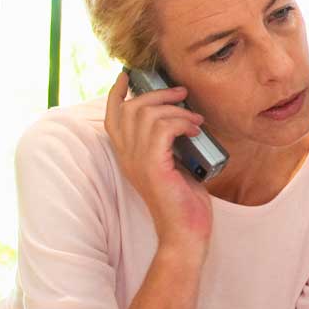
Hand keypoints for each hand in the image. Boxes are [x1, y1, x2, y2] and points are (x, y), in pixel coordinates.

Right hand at [104, 71, 211, 252]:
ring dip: (176, 110)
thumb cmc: (184, 203)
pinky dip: (182, 122)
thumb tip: (183, 118)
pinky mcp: (154, 167)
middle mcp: (127, 157)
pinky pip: (163, 129)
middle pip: (130, 108)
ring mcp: (138, 162)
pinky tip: (195, 129)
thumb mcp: (174, 166)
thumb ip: (169, 144)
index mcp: (128, 156)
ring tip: (196, 119)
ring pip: (147, 115)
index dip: (118, 92)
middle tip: (182, 94)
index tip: (130, 75)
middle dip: (157, 94)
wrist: (186, 233)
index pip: (112, 116)